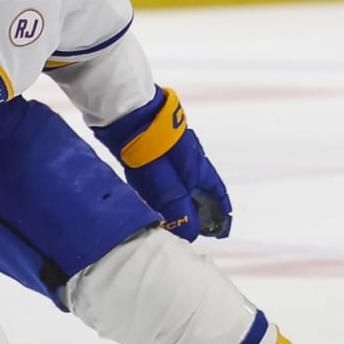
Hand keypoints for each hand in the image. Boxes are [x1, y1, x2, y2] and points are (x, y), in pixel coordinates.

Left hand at [94, 86, 231, 240]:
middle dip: (198, 210)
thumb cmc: (149, 144)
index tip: (221, 231)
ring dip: (179, 202)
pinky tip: (153, 201)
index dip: (220, 212)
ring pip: (178, 182)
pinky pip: (160, 175)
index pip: (216, 192)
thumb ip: (177, 207)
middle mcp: (186, 157)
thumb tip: (189, 233)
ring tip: (173, 222)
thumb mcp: (166, 182)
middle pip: (197, 189)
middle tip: (193, 232)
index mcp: (196, 165)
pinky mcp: (147, 149)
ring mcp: (166, 152)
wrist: (122, 110)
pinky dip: (161, 192)